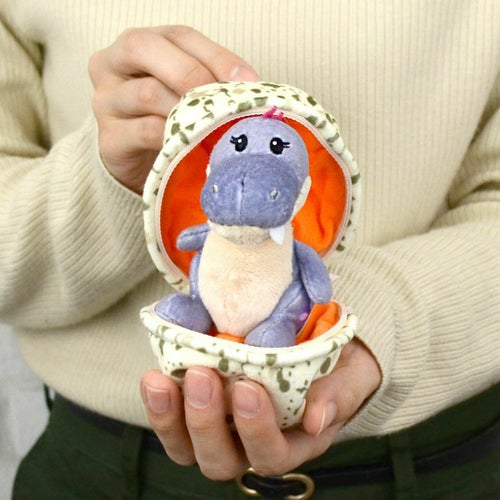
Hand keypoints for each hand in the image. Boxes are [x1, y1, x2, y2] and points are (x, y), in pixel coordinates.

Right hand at [88, 25, 258, 192]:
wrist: (139, 165)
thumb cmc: (166, 121)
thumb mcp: (184, 93)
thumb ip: (207, 82)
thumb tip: (251, 88)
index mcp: (137, 45)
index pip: (178, 36)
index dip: (216, 55)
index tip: (248, 80)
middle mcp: (112, 64)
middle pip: (145, 48)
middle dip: (192, 72)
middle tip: (225, 100)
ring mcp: (106, 102)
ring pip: (147, 92)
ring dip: (187, 108)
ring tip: (216, 124)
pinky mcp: (108, 139)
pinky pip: (145, 131)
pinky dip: (174, 137)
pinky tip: (195, 143)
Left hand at [140, 338, 380, 479]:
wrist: (313, 349)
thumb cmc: (334, 368)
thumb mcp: (347, 377)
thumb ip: (337, 396)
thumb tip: (316, 420)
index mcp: (292, 443)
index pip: (271, 454)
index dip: (256, 429)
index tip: (249, 387)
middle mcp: (250, 446)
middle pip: (221, 459)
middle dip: (206, 421)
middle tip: (202, 375)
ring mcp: (221, 430)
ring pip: (188, 448)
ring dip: (170, 417)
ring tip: (161, 380)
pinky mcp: (199, 409)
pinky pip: (173, 421)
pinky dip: (160, 403)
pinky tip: (155, 376)